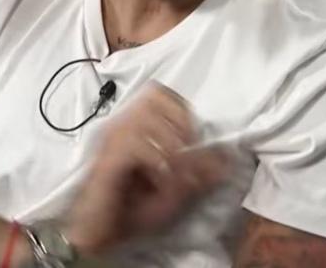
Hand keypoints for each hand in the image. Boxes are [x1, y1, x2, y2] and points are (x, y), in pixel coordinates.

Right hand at [64, 82, 229, 254]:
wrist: (99, 233)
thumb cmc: (132, 210)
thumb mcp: (175, 191)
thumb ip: (200, 172)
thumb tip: (227, 156)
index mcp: (135, 125)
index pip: (160, 92)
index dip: (183, 110)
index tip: (194, 139)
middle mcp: (121, 125)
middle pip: (155, 97)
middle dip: (179, 123)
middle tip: (187, 152)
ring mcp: (112, 140)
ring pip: (147, 118)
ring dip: (169, 144)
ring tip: (174, 170)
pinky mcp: (107, 160)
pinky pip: (137, 147)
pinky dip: (156, 162)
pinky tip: (159, 180)